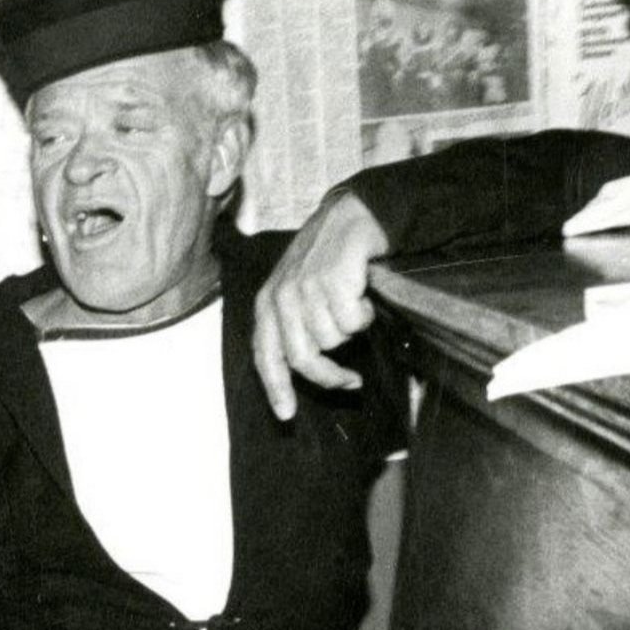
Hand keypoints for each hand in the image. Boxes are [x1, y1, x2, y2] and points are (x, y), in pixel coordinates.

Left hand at [251, 189, 389, 419]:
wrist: (351, 214)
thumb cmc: (327, 261)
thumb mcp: (298, 292)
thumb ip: (293, 328)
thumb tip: (300, 372)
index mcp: (267, 304)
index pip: (265, 356)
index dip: (275, 388)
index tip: (287, 415)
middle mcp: (280, 297)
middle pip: (304, 358)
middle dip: (330, 376)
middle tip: (351, 382)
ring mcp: (305, 286)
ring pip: (333, 340)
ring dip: (350, 329)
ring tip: (352, 305)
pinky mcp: (331, 278)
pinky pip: (353, 321)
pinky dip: (364, 313)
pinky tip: (362, 292)